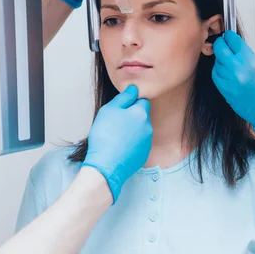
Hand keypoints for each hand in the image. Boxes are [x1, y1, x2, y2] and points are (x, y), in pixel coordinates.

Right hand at [82, 85, 152, 202]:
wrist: (106, 165)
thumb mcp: (110, 109)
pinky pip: (138, 145)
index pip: (142, 101)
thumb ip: (124, 97)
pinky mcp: (143, 155)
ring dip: (131, 131)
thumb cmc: (105, 134)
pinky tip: (118, 148)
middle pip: (141, 117)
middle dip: (131, 118)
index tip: (119, 110)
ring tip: (115, 137)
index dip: (130, 104)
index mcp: (141, 113)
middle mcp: (148, 127)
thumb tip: (134, 89)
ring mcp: (147, 143)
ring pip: (139, 131)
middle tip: (114, 124)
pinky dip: (130, 144)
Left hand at [212, 31, 254, 130]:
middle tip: (222, 43)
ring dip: (220, 59)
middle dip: (221, 44)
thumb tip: (237, 46)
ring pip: (217, 62)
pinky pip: (215, 75)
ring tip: (228, 61)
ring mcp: (229, 80)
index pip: (233, 41)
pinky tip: (225, 71)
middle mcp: (237, 70)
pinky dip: (218, 71)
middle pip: (220, 48)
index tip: (229, 35)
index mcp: (250, 61)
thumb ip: (249, 55)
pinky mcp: (224, 90)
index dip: (230, 36)